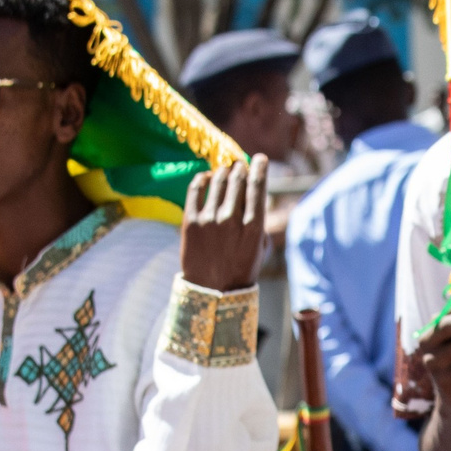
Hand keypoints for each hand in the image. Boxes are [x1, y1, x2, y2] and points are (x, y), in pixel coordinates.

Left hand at [179, 156, 269, 291]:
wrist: (212, 291)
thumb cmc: (240, 269)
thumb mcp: (260, 248)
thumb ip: (260, 221)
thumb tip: (257, 195)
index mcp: (254, 228)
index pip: (257, 186)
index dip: (259, 167)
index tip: (259, 159)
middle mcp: (232, 220)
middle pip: (237, 179)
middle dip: (240, 167)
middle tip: (240, 164)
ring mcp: (209, 220)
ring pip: (218, 180)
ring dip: (223, 171)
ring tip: (226, 170)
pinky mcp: (190, 222)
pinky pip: (196, 189)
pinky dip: (203, 178)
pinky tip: (207, 177)